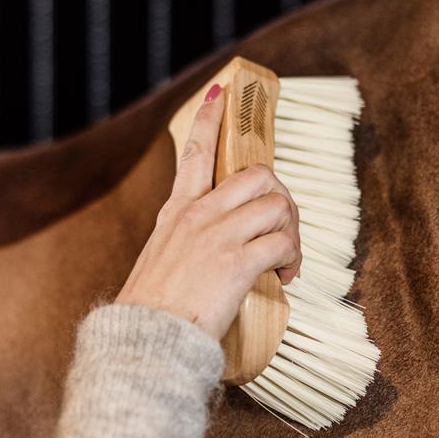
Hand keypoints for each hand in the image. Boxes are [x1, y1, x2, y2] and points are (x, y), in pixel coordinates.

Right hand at [116, 84, 301, 339]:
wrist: (145, 343)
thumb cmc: (153, 312)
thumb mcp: (161, 260)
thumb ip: (186, 242)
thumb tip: (216, 247)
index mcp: (177, 212)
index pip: (197, 151)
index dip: (211, 119)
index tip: (222, 94)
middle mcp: (197, 215)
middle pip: (258, 175)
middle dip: (282, 195)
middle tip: (283, 227)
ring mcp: (217, 236)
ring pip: (278, 205)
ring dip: (292, 230)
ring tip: (285, 259)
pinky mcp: (236, 263)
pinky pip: (283, 244)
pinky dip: (293, 259)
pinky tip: (285, 277)